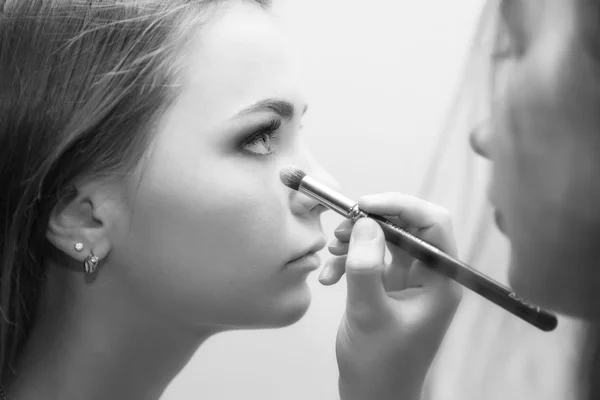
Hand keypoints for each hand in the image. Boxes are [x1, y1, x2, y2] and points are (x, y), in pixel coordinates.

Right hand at [319, 193, 461, 399]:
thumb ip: (365, 266)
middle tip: (341, 226)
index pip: (433, 223)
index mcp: (440, 281)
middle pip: (407, 226)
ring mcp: (408, 281)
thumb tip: (364, 222)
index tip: (364, 205)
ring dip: (355, 240)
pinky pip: (370, 258)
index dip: (401, 205)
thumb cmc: (379, 365)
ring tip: (332, 250)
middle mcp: (428, 275)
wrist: (372, 397)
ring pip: (386, 239)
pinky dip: (348, 260)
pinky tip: (328, 277)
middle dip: (372, 221)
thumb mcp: (368, 314)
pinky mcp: (388, 287)